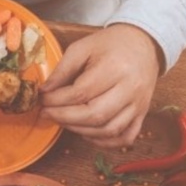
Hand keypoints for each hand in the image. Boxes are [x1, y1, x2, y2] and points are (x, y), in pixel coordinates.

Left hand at [41, 24, 160, 147]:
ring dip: (80, 130)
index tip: (42, 100)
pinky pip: (125, 137)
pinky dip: (104, 142)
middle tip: (47, 113)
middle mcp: (131, 88)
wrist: (143, 43)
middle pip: (94, 115)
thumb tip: (44, 91)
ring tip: (63, 121)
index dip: (56, 100)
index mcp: (116, 68)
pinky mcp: (142, 114)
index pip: (81, 93)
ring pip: (108, 130)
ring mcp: (139, 104)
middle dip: (64, 118)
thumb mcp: (83, 47)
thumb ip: (62, 69)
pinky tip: (87, 132)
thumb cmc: (110, 45)